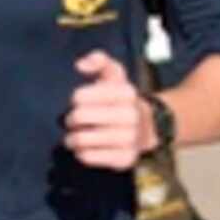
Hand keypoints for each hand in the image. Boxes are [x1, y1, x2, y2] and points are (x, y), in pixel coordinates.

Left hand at [64, 50, 152, 170]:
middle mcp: (130, 115)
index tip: (80, 101)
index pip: (80, 96)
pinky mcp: (124, 158)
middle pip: (79, 117)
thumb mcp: (115, 75)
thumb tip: (80, 65)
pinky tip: (85, 148)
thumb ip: (99, 60)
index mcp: (126, 93)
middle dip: (71, 119)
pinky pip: (88, 157)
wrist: (148, 127)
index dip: (75, 99)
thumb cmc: (121, 100)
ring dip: (72, 138)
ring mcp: (129, 139)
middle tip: (73, 121)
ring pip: (81, 139)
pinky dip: (81, 152)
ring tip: (74, 136)